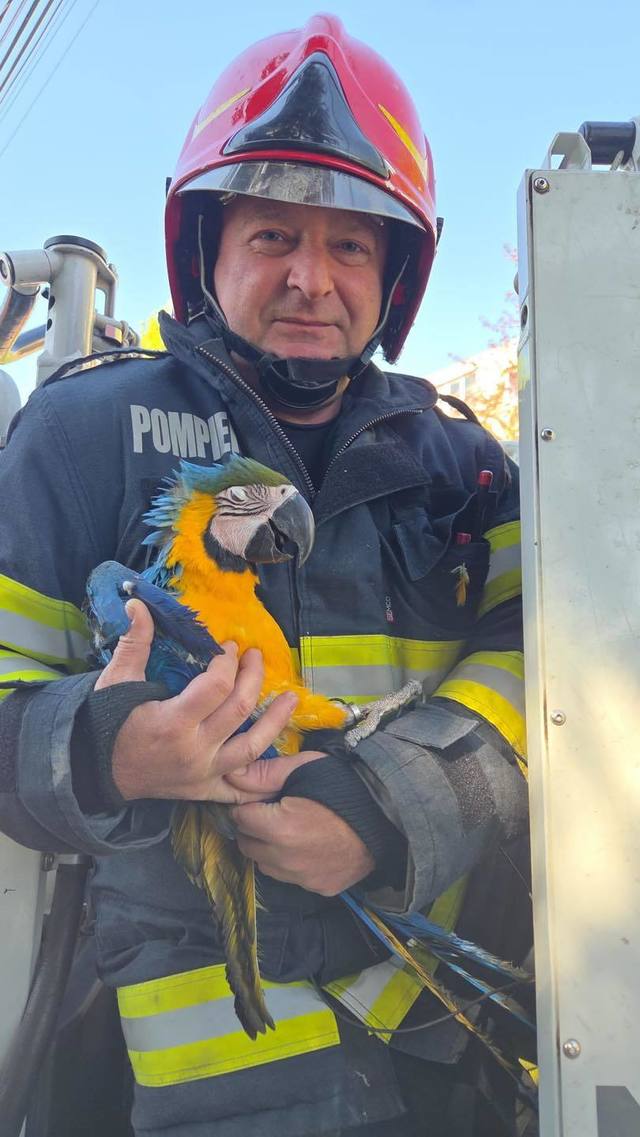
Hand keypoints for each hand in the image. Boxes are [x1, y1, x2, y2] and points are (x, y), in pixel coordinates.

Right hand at [93, 599, 297, 801]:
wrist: (95, 772)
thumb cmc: (107, 724)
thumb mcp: (116, 682)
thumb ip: (135, 643)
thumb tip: (139, 604)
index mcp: (173, 722)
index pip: (216, 686)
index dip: (228, 662)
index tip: (229, 647)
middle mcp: (194, 750)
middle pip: (239, 710)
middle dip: (253, 678)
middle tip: (255, 657)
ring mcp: (203, 773)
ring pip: (252, 748)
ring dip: (276, 721)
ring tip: (291, 698)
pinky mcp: (204, 789)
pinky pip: (242, 788)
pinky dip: (264, 781)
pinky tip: (285, 766)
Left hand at [228, 754, 374, 894]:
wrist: (389, 818)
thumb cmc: (345, 788)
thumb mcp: (305, 768)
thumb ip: (265, 774)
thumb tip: (230, 774)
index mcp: (280, 827)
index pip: (239, 818)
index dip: (248, 805)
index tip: (262, 798)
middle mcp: (286, 859)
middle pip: (247, 843)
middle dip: (253, 827)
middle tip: (274, 811)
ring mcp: (302, 878)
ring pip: (264, 863)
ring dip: (268, 847)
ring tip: (291, 828)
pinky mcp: (318, 888)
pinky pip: (289, 877)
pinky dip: (290, 863)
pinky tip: (308, 846)